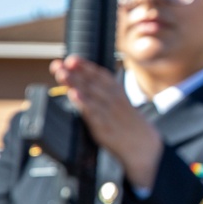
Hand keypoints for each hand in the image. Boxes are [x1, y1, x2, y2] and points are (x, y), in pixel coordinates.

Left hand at [50, 55, 162, 188]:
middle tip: (59, 65)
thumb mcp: (119, 101)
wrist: (143, 144)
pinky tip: (74, 96)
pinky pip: (92, 114)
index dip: (85, 66)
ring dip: (75, 83)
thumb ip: (102, 89)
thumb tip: (80, 77)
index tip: (72, 59)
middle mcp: (112, 99)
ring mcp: (108, 113)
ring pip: (90, 95)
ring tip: (62, 75)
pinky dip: (83, 103)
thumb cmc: (127, 121)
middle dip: (74, 72)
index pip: (100, 75)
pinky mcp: (104, 128)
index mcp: (117, 91)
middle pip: (91, 83)